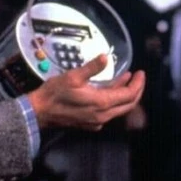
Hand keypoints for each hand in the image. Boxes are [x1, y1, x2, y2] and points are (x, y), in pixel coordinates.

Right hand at [28, 54, 145, 130]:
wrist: (40, 112)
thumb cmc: (54, 94)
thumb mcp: (73, 76)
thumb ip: (92, 67)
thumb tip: (105, 57)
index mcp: (101, 103)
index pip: (129, 95)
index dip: (138, 83)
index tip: (141, 73)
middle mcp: (103, 115)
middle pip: (128, 104)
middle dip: (136, 90)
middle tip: (138, 78)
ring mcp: (97, 121)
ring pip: (119, 109)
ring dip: (124, 94)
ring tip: (126, 79)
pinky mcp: (90, 123)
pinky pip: (109, 112)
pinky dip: (114, 100)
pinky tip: (110, 90)